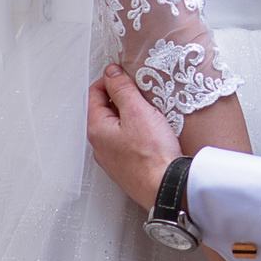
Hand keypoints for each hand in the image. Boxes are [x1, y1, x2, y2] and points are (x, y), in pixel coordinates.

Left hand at [86, 65, 180, 210]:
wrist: (166, 188)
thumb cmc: (152, 155)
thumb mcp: (138, 112)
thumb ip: (122, 89)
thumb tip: (112, 72)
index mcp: (97, 129)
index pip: (95, 94)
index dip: (111, 79)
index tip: (126, 75)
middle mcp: (100, 146)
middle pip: (105, 110)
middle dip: (122, 98)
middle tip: (142, 94)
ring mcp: (112, 159)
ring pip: (117, 127)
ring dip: (131, 115)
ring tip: (150, 114)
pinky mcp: (127, 167)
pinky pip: (126, 142)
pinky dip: (137, 132)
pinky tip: (152, 134)